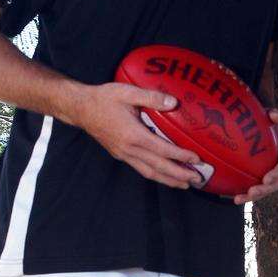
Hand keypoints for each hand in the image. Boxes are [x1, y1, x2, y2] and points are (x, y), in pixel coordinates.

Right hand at [78, 82, 200, 189]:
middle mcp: (129, 149)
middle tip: (198, 179)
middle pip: (159, 167)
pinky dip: (155, 174)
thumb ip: (151, 97)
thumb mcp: (127, 92)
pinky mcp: (120, 154)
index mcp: (133, 135)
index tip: (197, 159)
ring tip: (185, 184)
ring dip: (169, 180)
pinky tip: (163, 175)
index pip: (162, 150)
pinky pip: (141, 169)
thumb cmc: (103, 98)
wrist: (79, 109)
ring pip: (150, 172)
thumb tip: (174, 102)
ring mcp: (123, 154)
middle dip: (179, 175)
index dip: (181, 156)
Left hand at [233, 108, 277, 204]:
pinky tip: (234, 198)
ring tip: (240, 198)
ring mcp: (271, 175)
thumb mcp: (270, 117)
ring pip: (266, 189)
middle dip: (265, 190)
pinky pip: (255, 190)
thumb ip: (274, 114)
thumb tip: (274, 115)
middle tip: (253, 191)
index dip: (277, 173)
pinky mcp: (261, 180)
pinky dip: (246, 195)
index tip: (266, 178)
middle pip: (276, 182)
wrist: (259, 132)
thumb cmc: (265, 124)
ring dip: (254, 196)